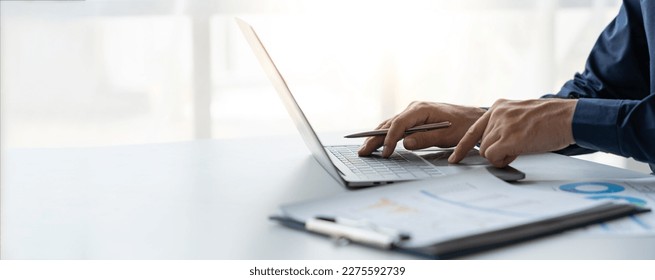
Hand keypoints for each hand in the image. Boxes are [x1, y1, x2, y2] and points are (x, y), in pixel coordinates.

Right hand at [358, 101, 486, 156]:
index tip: (386, 153)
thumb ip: (425, 139)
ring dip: (376, 137)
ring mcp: (412, 112)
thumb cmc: (462, 127)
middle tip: (363, 151)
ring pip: (389, 125)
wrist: (472, 118)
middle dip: (374, 138)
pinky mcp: (413, 118)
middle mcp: (413, 108)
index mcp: (420, 109)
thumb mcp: (446, 136)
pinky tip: (376, 142)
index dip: (390, 139)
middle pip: (389, 124)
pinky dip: (385, 135)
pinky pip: (395, 126)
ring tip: (364, 148)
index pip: (399, 124)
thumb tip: (405, 144)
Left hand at [448, 98, 576, 166]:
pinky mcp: (508, 139)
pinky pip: (493, 157)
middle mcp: (496, 114)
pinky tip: (517, 153)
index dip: (462, 147)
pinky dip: (502, 160)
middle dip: (496, 151)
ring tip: (521, 147)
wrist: (569, 118)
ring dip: (501, 156)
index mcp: (498, 107)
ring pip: (486, 152)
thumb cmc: (550, 120)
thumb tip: (493, 146)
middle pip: (481, 144)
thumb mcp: (521, 115)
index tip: (454, 158)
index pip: (473, 129)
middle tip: (516, 147)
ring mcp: (501, 126)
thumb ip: (504, 125)